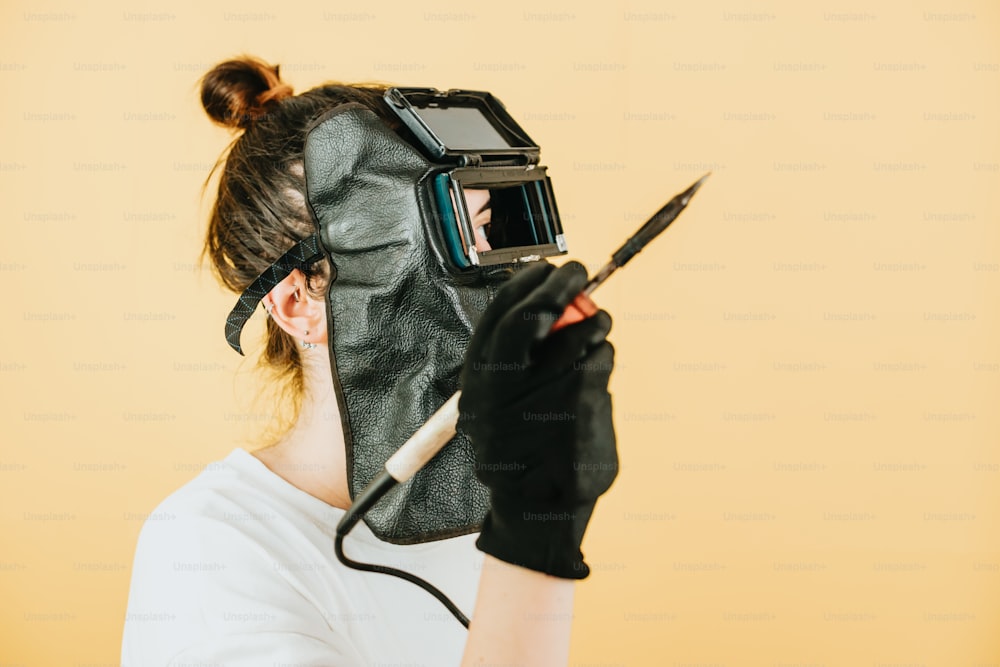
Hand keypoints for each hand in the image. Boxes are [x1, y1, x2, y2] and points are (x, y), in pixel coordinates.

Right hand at [458, 261, 617, 578]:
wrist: (537, 510)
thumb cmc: (517, 451)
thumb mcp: (494, 405)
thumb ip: (511, 361)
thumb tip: (543, 306)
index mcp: (481, 380)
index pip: (503, 314)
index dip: (528, 282)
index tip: (546, 266)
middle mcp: (508, 385)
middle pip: (539, 313)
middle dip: (563, 285)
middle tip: (578, 272)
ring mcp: (546, 394)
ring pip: (580, 333)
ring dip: (594, 324)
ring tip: (596, 329)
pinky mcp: (582, 406)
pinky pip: (602, 360)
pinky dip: (604, 357)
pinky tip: (596, 376)